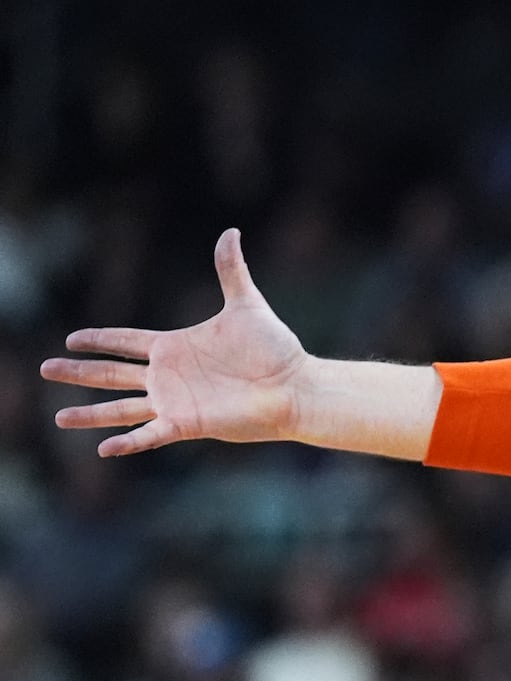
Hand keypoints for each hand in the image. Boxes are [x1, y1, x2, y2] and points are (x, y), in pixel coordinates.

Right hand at [41, 229, 309, 455]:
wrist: (294, 385)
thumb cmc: (275, 349)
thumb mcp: (246, 303)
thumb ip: (230, 270)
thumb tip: (230, 232)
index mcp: (175, 346)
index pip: (126, 342)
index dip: (99, 340)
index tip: (71, 340)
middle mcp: (169, 375)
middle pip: (112, 373)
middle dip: (79, 373)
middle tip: (45, 369)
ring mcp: (175, 401)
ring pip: (121, 408)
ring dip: (90, 413)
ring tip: (58, 418)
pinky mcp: (187, 423)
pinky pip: (150, 435)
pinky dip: (127, 442)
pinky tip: (103, 449)